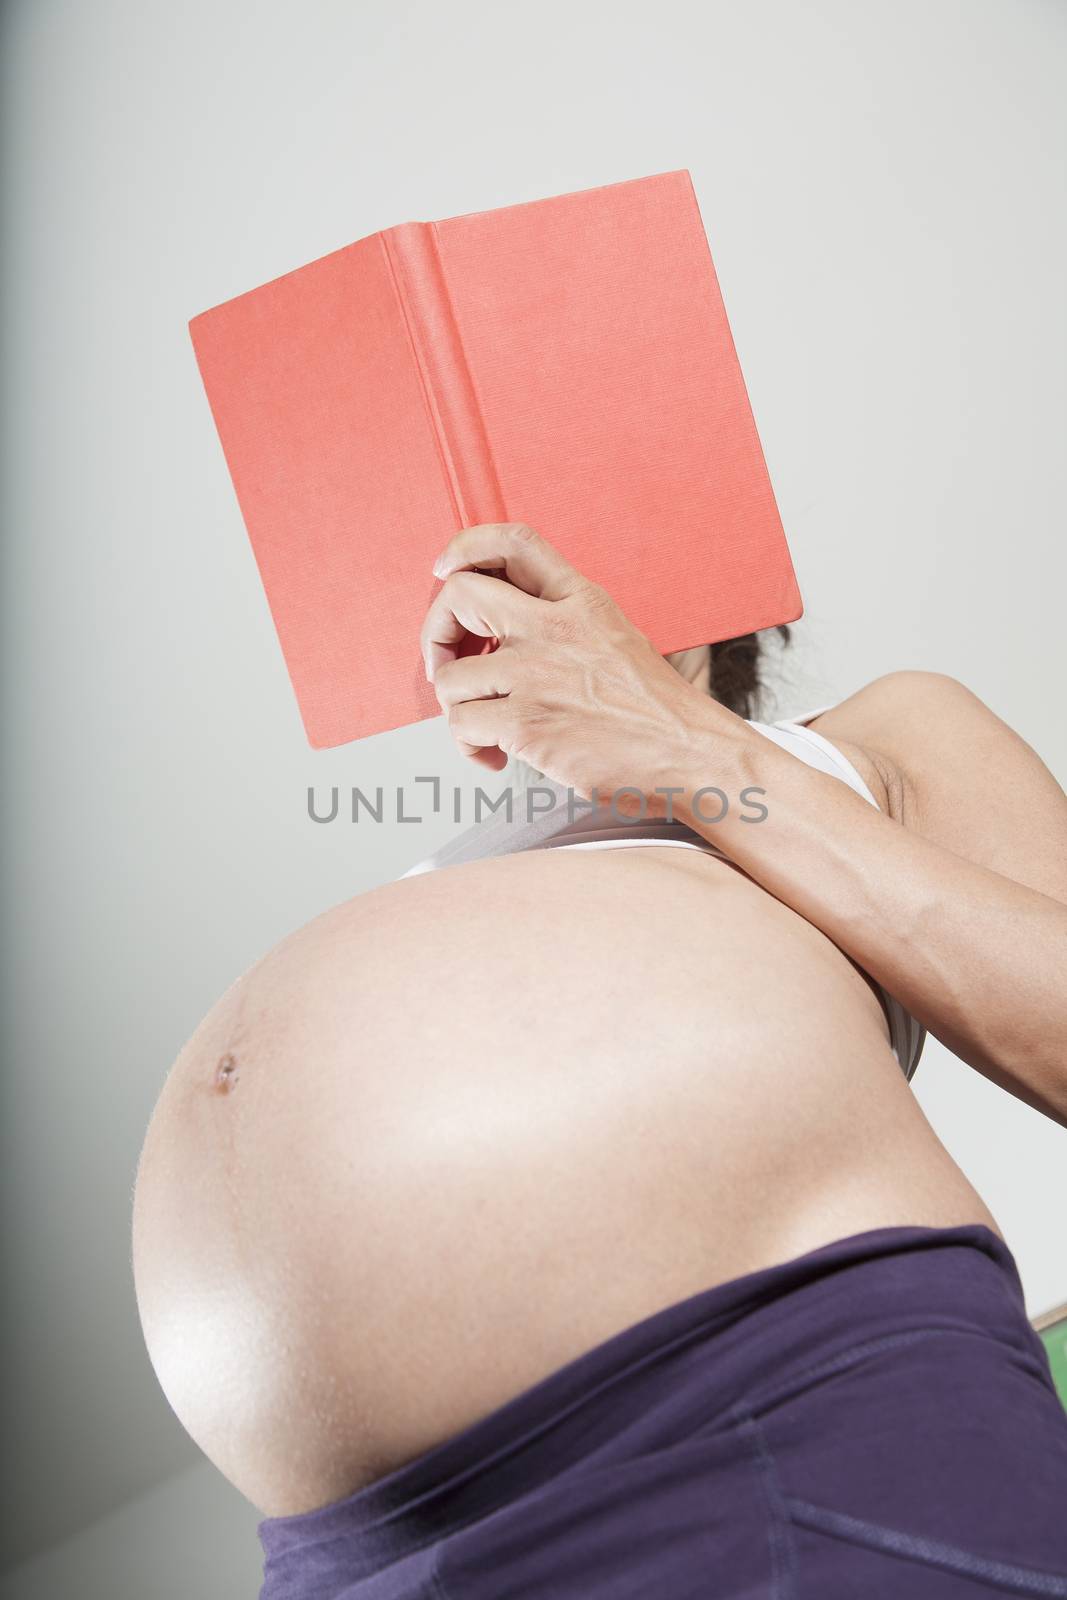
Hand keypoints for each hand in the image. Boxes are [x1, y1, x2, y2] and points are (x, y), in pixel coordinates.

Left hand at [420, 523, 737, 808]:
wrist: (693, 755)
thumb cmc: (656, 710)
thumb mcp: (616, 638)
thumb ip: (564, 623)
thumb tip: (502, 633)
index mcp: (581, 600)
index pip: (513, 543)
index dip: (465, 548)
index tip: (446, 572)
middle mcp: (555, 628)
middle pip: (460, 595)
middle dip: (436, 632)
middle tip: (449, 664)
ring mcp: (538, 674)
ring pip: (450, 676)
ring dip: (457, 707)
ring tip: (484, 728)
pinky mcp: (528, 723)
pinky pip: (462, 725)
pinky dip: (469, 746)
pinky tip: (496, 756)